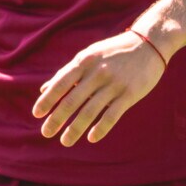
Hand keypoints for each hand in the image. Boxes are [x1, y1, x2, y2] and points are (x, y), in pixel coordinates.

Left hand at [32, 30, 166, 145]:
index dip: (48, 100)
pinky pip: (112, 115)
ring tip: (65, 141)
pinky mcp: (130, 94)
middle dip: (57, 118)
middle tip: (45, 133)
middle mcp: (97, 72)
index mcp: (84, 61)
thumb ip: (67, 73)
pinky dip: (101, 128)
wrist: (148, 44)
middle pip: (72, 100)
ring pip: (90, 111)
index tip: (36, 114)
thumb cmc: (113, 52)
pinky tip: (91, 138)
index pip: (60, 83)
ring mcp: (114, 84)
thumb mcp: (88, 56)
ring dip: (75, 128)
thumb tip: (43, 89)